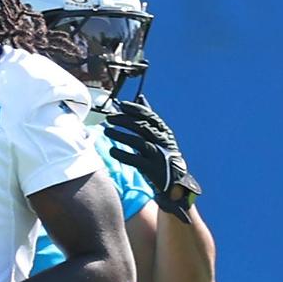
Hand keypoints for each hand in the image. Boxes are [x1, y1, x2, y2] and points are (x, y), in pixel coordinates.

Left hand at [103, 95, 201, 222]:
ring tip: (107, 130)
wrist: (176, 183)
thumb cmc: (163, 156)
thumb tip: (141, 98)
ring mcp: (159, 156)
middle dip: (124, 120)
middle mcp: (164, 142)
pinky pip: (135, 160)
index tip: (122, 105)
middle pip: (142, 127)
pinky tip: (112, 150)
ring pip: (138, 142)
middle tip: (109, 118)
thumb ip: (149, 119)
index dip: (136, 110)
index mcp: (165, 133)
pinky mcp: (153, 169)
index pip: (151, 117)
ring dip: (121, 135)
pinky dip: (123, 154)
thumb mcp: (159, 135)